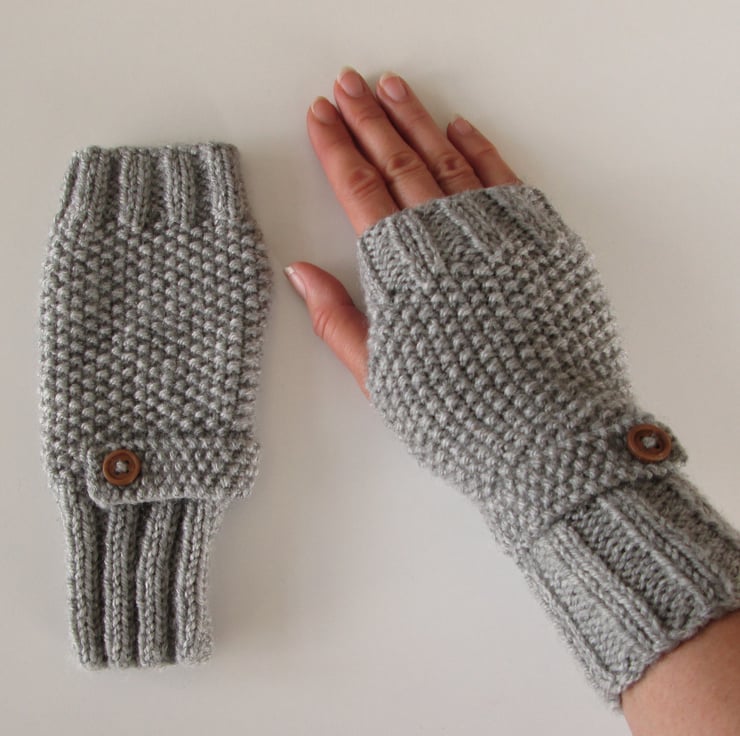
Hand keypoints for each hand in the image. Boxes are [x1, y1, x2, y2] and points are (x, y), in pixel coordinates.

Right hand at [285, 68, 519, 396]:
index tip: (319, 114)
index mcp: (402, 270)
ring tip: (392, 87)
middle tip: (347, 83)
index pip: (359, 190)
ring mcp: (497, 234)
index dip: (336, 148)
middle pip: (399, 163)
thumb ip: (338, 320)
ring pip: (448, 159)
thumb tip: (300, 270)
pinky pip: (505, 179)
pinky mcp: (541, 239)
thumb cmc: (457, 411)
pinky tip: (458, 126)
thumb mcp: (381, 377)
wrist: (544, 430)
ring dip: (417, 121)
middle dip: (369, 119)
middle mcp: (447, 239)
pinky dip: (480, 149)